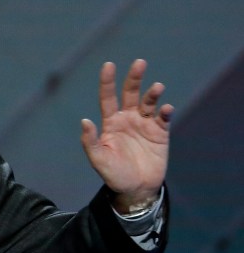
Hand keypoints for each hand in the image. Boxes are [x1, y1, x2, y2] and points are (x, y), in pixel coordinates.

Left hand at [80, 59, 172, 212]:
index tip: (109, 65)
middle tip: (140, 63)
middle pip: (130, 93)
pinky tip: (167, 109)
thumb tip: (85, 121)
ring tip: (157, 87)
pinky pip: (163, 118)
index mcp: (111, 122)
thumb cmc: (114, 174)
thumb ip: (91, 141)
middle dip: (134, 78)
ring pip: (149, 102)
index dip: (108, 81)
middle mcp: (127, 119)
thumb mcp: (98, 159)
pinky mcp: (160, 133)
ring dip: (153, 93)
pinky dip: (166, 112)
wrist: (136, 189)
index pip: (108, 97)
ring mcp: (145, 124)